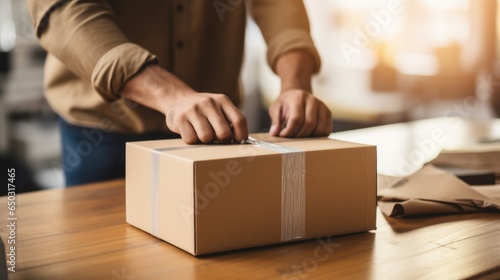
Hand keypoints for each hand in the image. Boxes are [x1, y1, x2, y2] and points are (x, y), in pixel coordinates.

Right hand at [121, 65, 247, 143]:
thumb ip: (230, 119)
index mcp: (222, 100)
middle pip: (224, 132)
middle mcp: (208, 103)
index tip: (238, 142)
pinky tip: (191, 132)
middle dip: (222, 140)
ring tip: (202, 134)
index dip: (241, 135)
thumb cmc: (204, 110)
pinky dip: (193, 141)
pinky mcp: (180, 119)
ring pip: (206, 138)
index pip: (239, 120)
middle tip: (217, 138)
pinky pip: (191, 140)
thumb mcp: (219, 107)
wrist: (177, 99)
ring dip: (205, 141)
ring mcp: (193, 110)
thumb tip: (240, 140)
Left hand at [269, 89, 331, 136]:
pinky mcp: (328, 113)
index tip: (283, 136)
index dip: (289, 131)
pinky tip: (309, 135)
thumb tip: (274, 133)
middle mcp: (312, 100)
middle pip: (309, 124)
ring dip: (309, 137)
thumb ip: (275, 120)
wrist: (296, 95)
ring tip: (300, 136)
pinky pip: (326, 130)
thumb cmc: (285, 103)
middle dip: (299, 135)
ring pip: (320, 128)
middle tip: (291, 138)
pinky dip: (318, 136)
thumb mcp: (276, 108)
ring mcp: (322, 106)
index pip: (296, 118)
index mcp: (298, 97)